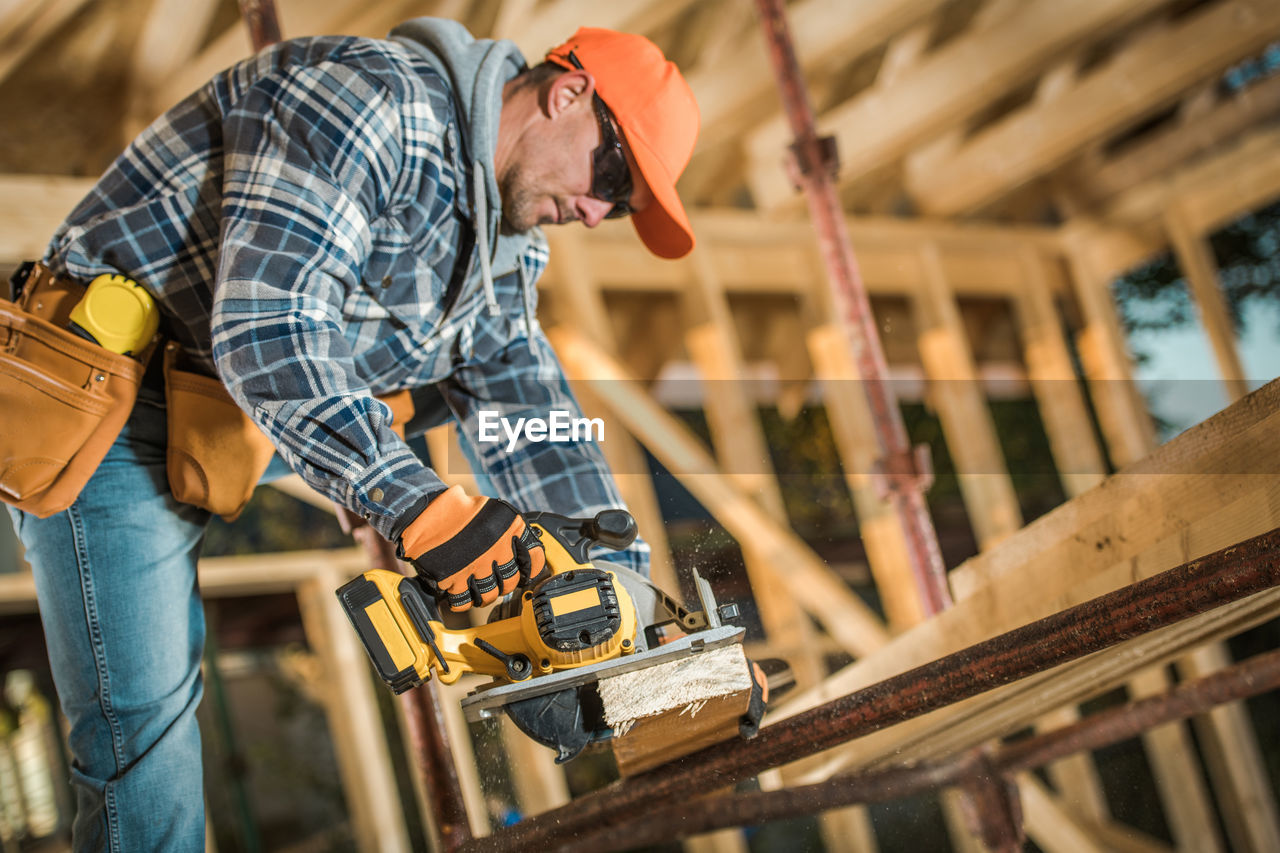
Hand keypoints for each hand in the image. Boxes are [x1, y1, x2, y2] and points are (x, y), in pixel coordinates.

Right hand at [398, 485, 545, 611]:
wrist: (421, 511)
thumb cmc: (456, 507)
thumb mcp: (492, 509)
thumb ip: (508, 530)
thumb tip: (523, 549)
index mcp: (510, 528)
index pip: (534, 558)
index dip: (531, 569)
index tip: (527, 573)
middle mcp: (496, 548)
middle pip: (511, 581)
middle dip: (507, 584)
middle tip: (500, 582)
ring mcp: (475, 565)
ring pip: (490, 594)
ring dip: (487, 595)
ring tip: (481, 590)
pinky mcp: (453, 578)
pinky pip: (464, 601)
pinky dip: (463, 601)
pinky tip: (462, 594)